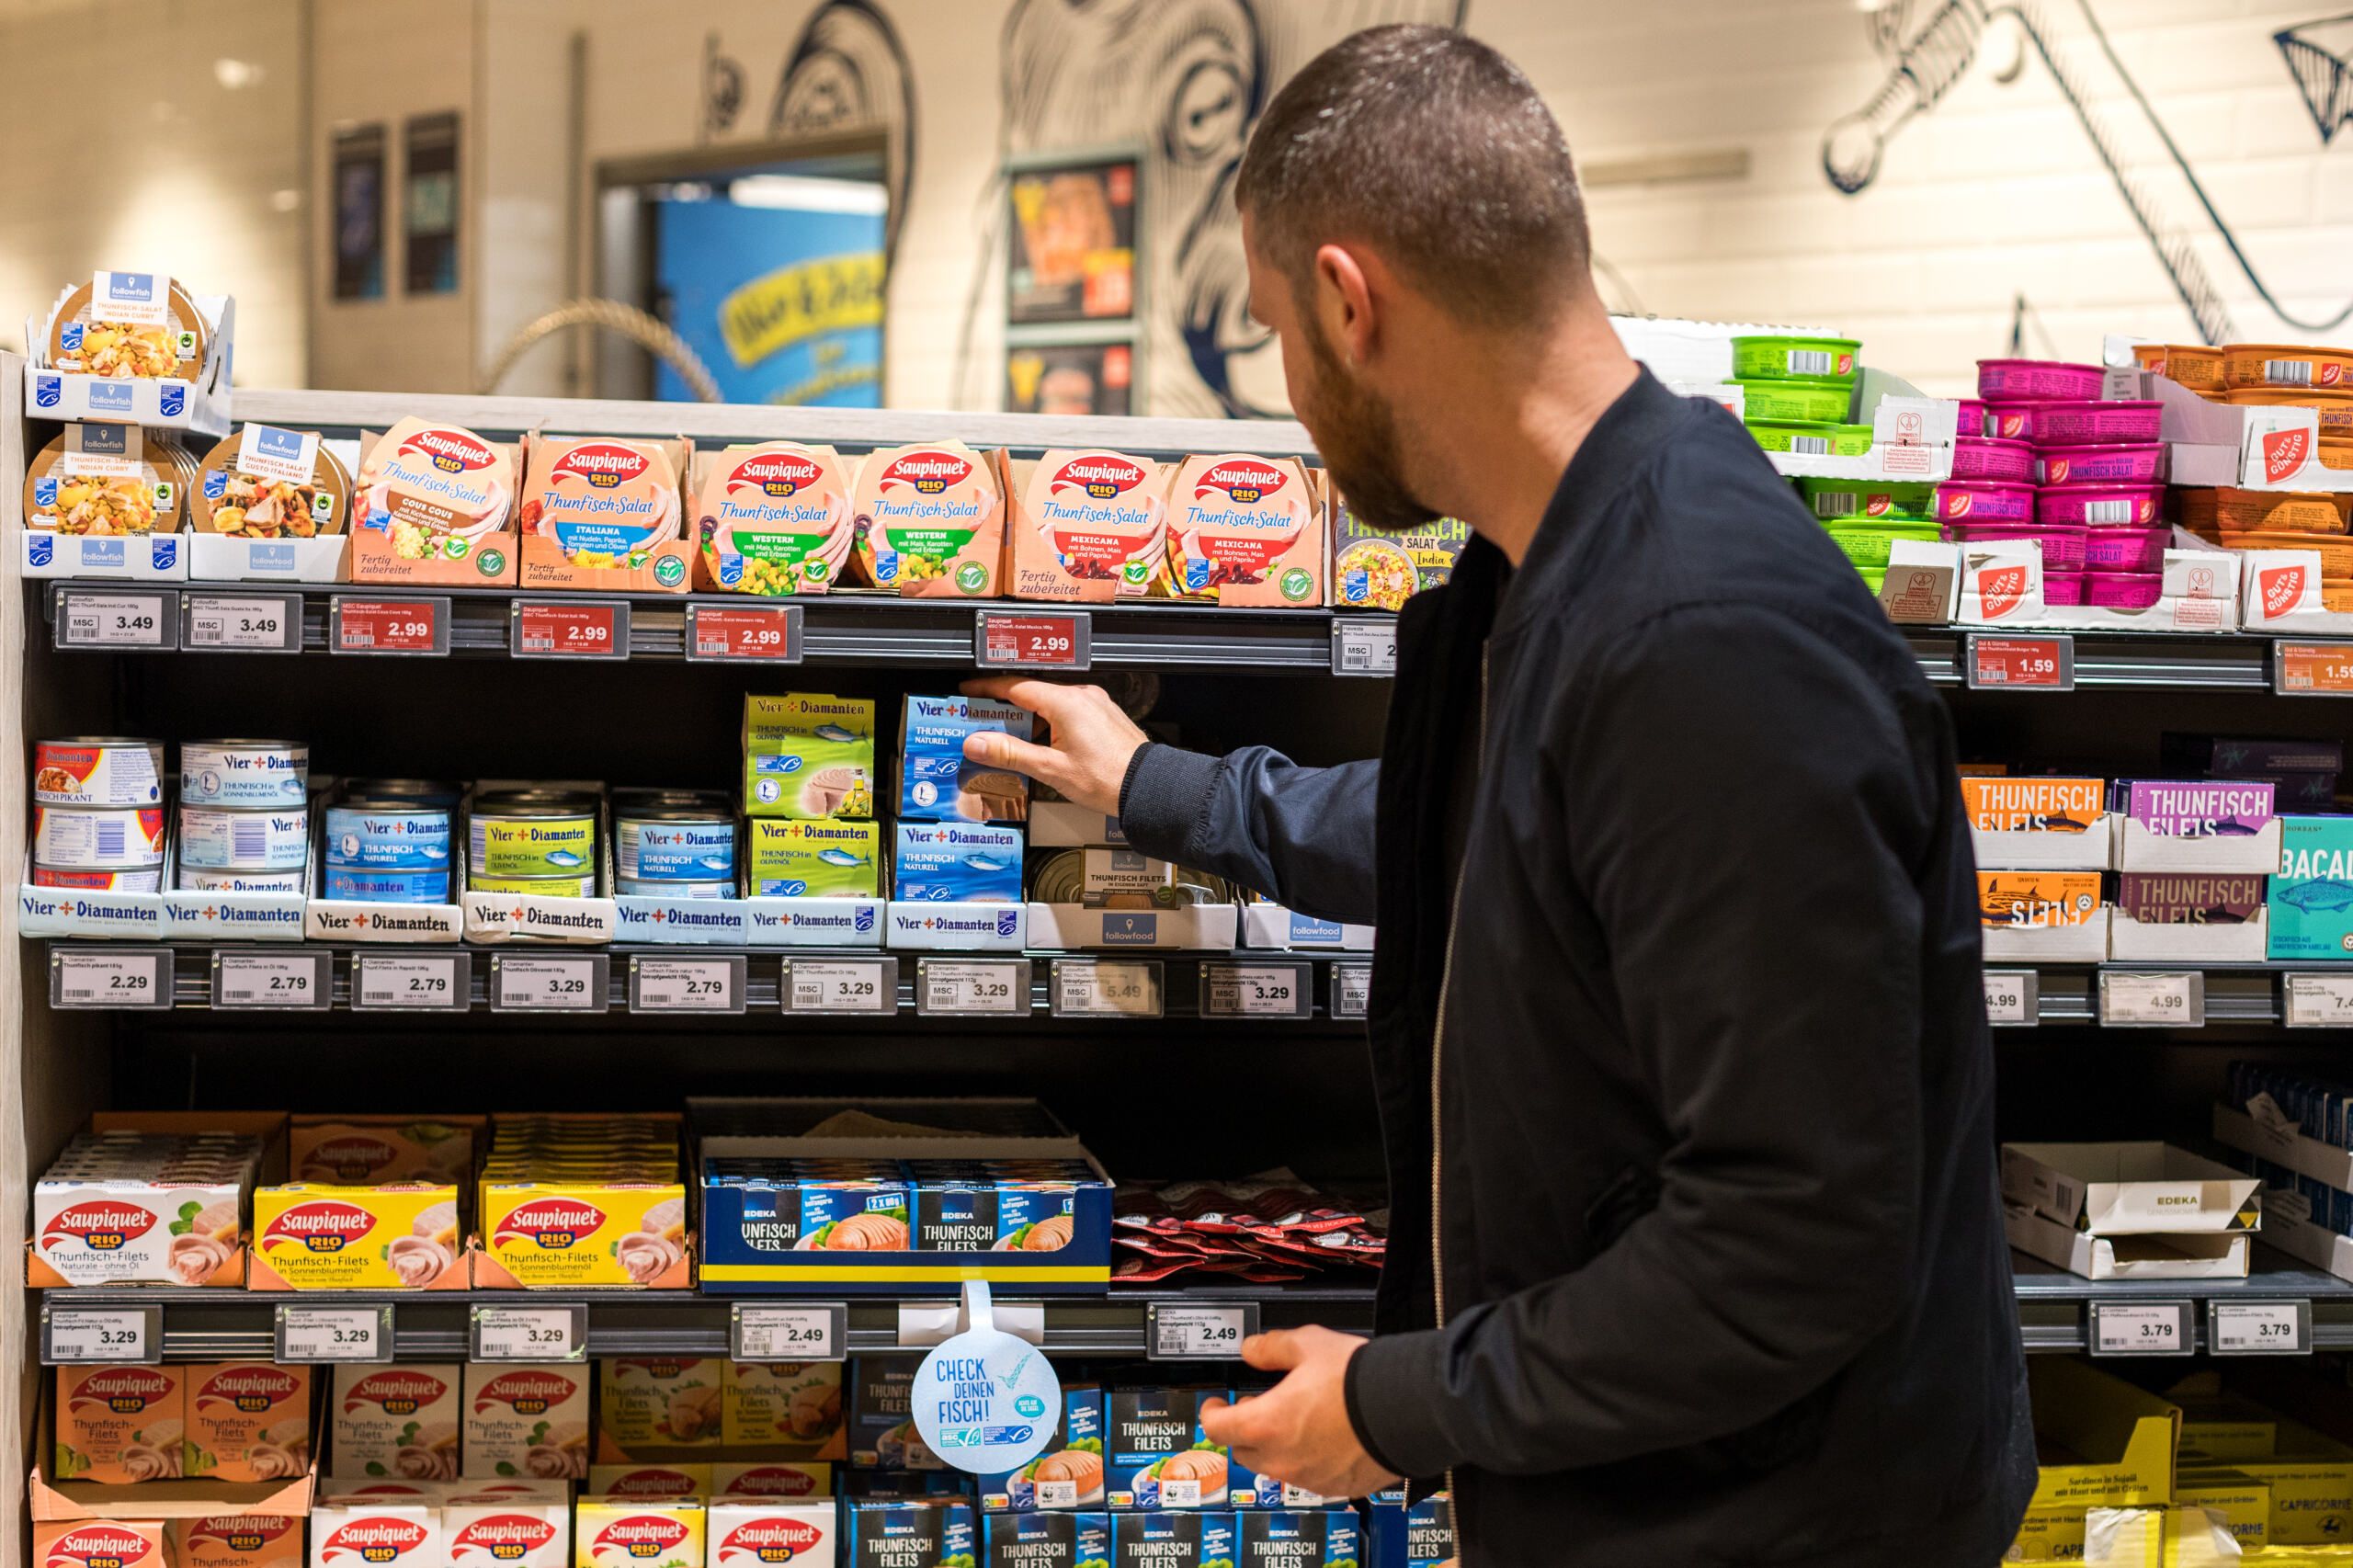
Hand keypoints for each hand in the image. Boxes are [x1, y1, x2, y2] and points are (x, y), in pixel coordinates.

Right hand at [959, 676, 1147, 815]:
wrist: (1147, 787)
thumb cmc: (1107, 779)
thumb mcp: (1050, 769)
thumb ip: (1010, 753)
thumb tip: (977, 743)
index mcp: (1066, 702)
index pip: (1015, 686)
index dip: (986, 688)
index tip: (968, 689)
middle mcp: (1081, 696)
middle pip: (1031, 693)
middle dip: (1003, 706)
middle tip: (980, 719)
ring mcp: (1094, 704)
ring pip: (1049, 703)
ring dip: (1027, 718)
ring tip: (1007, 739)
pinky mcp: (1102, 715)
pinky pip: (1066, 711)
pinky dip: (1048, 722)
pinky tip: (1040, 744)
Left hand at [1197, 1326, 1399, 1500]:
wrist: (1407, 1410)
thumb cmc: (1359, 1380)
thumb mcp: (1309, 1344)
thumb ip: (1272, 1347)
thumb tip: (1253, 1350)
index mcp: (1265, 1424)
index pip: (1216, 1427)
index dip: (1211, 1412)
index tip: (1215, 1404)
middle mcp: (1282, 1458)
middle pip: (1243, 1450)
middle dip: (1244, 1428)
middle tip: (1259, 1407)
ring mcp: (1308, 1477)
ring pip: (1275, 1465)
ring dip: (1276, 1444)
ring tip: (1299, 1418)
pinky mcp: (1335, 1487)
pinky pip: (1308, 1476)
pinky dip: (1307, 1458)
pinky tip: (1326, 1436)